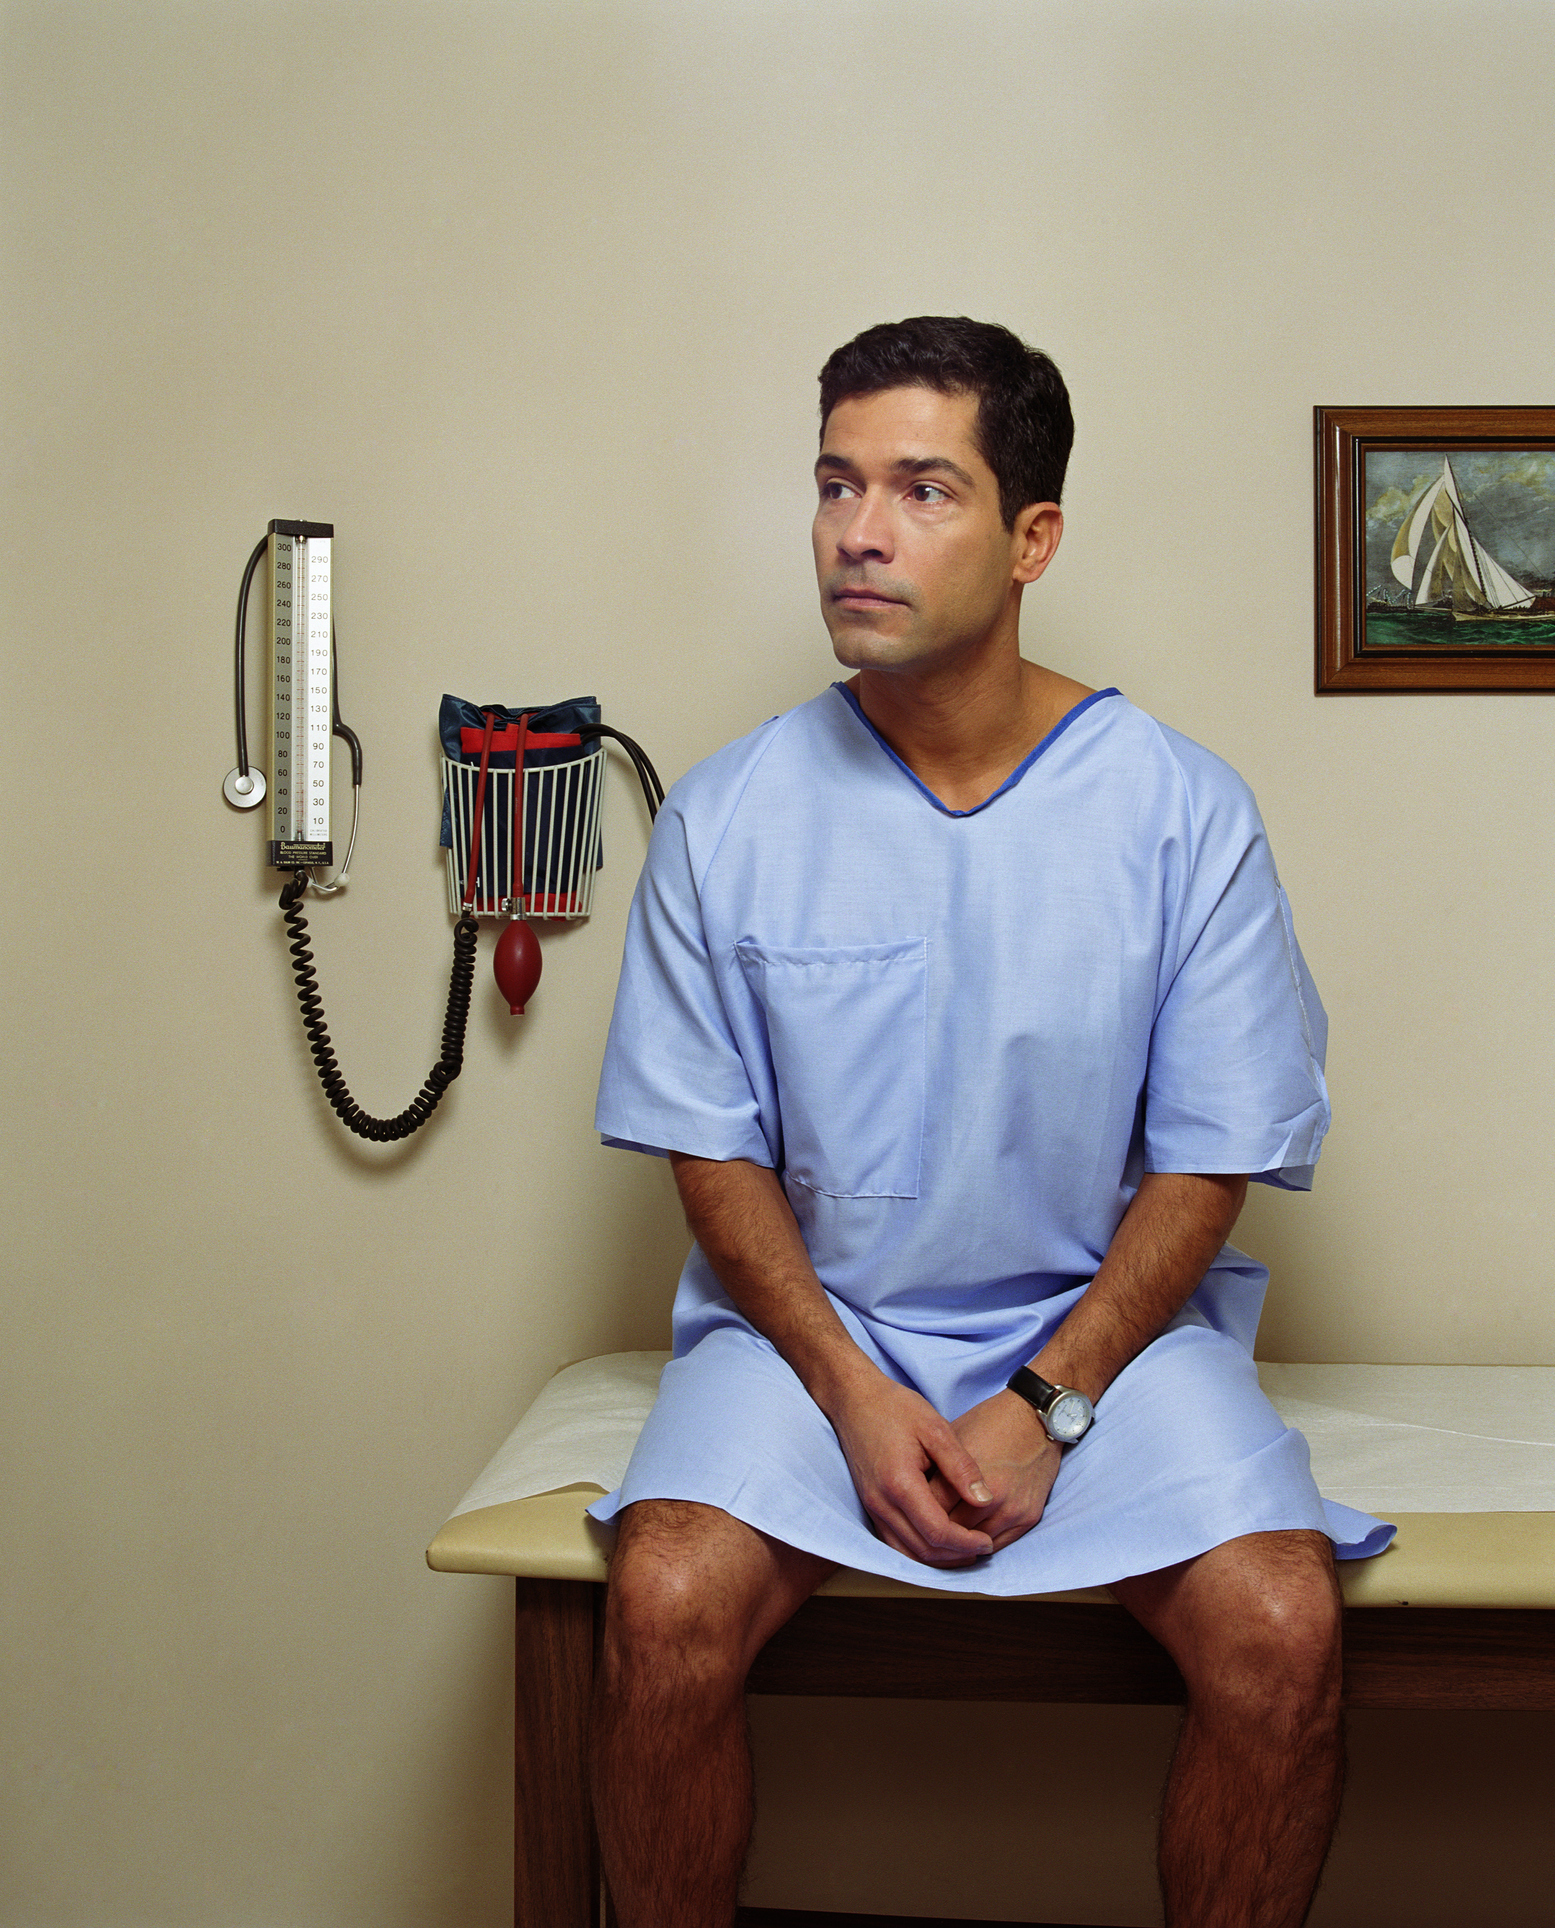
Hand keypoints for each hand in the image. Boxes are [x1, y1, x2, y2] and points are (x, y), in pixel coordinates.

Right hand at [827, 1374, 997, 1566]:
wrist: (854, 1399)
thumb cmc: (895, 1408)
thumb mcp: (936, 1428)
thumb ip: (961, 1466)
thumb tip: (985, 1499)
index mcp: (900, 1483)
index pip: (937, 1532)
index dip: (966, 1542)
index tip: (987, 1541)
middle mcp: (881, 1502)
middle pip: (922, 1550)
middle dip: (955, 1556)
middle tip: (982, 1548)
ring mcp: (871, 1506)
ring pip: (906, 1553)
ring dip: (937, 1559)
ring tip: (964, 1550)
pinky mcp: (869, 1505)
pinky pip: (894, 1542)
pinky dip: (918, 1550)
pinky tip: (938, 1541)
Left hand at [926, 1390, 1062, 1553]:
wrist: (1035, 1419)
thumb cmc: (989, 1423)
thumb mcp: (953, 1435)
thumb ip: (934, 1468)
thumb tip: (911, 1493)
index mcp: (969, 1473)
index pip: (933, 1508)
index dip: (916, 1514)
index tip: (907, 1515)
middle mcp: (993, 1496)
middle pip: (952, 1530)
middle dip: (933, 1532)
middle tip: (918, 1532)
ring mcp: (1013, 1509)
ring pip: (973, 1544)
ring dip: (956, 1545)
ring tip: (939, 1541)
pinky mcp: (1028, 1518)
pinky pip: (997, 1545)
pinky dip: (978, 1545)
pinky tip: (964, 1542)